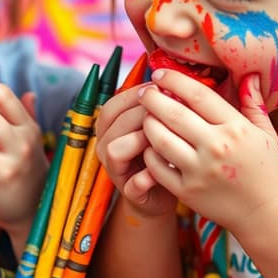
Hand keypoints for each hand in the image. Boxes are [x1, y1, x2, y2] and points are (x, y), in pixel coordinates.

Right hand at [96, 83, 176, 217]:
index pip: (113, 104)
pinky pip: (132, 184)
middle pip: (114, 121)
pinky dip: (148, 176)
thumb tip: (172, 84)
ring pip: (114, 149)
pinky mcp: (129, 193)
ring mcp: (115, 171)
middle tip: (169, 112)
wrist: (165, 191)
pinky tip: (166, 167)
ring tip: (166, 138)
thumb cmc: (163, 151)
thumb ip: (157, 107)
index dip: (135, 94)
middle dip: (143, 113)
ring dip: (141, 140)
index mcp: (111, 127)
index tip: (161, 89)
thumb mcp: (158, 125)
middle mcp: (106, 146)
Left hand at [138, 70, 277, 235]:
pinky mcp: (187, 192)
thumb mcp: (266, 133)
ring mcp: (199, 171)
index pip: (198, 95)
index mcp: (235, 128)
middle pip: (173, 114)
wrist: (266, 214)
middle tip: (144, 91)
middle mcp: (216, 148)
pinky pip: (157, 167)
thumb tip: (248, 74)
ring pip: (159, 139)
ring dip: (148, 123)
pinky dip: (149, 153)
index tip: (160, 72)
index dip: (174, 80)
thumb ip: (252, 102)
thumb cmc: (267, 170)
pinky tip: (151, 144)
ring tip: (146, 116)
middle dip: (153, 97)